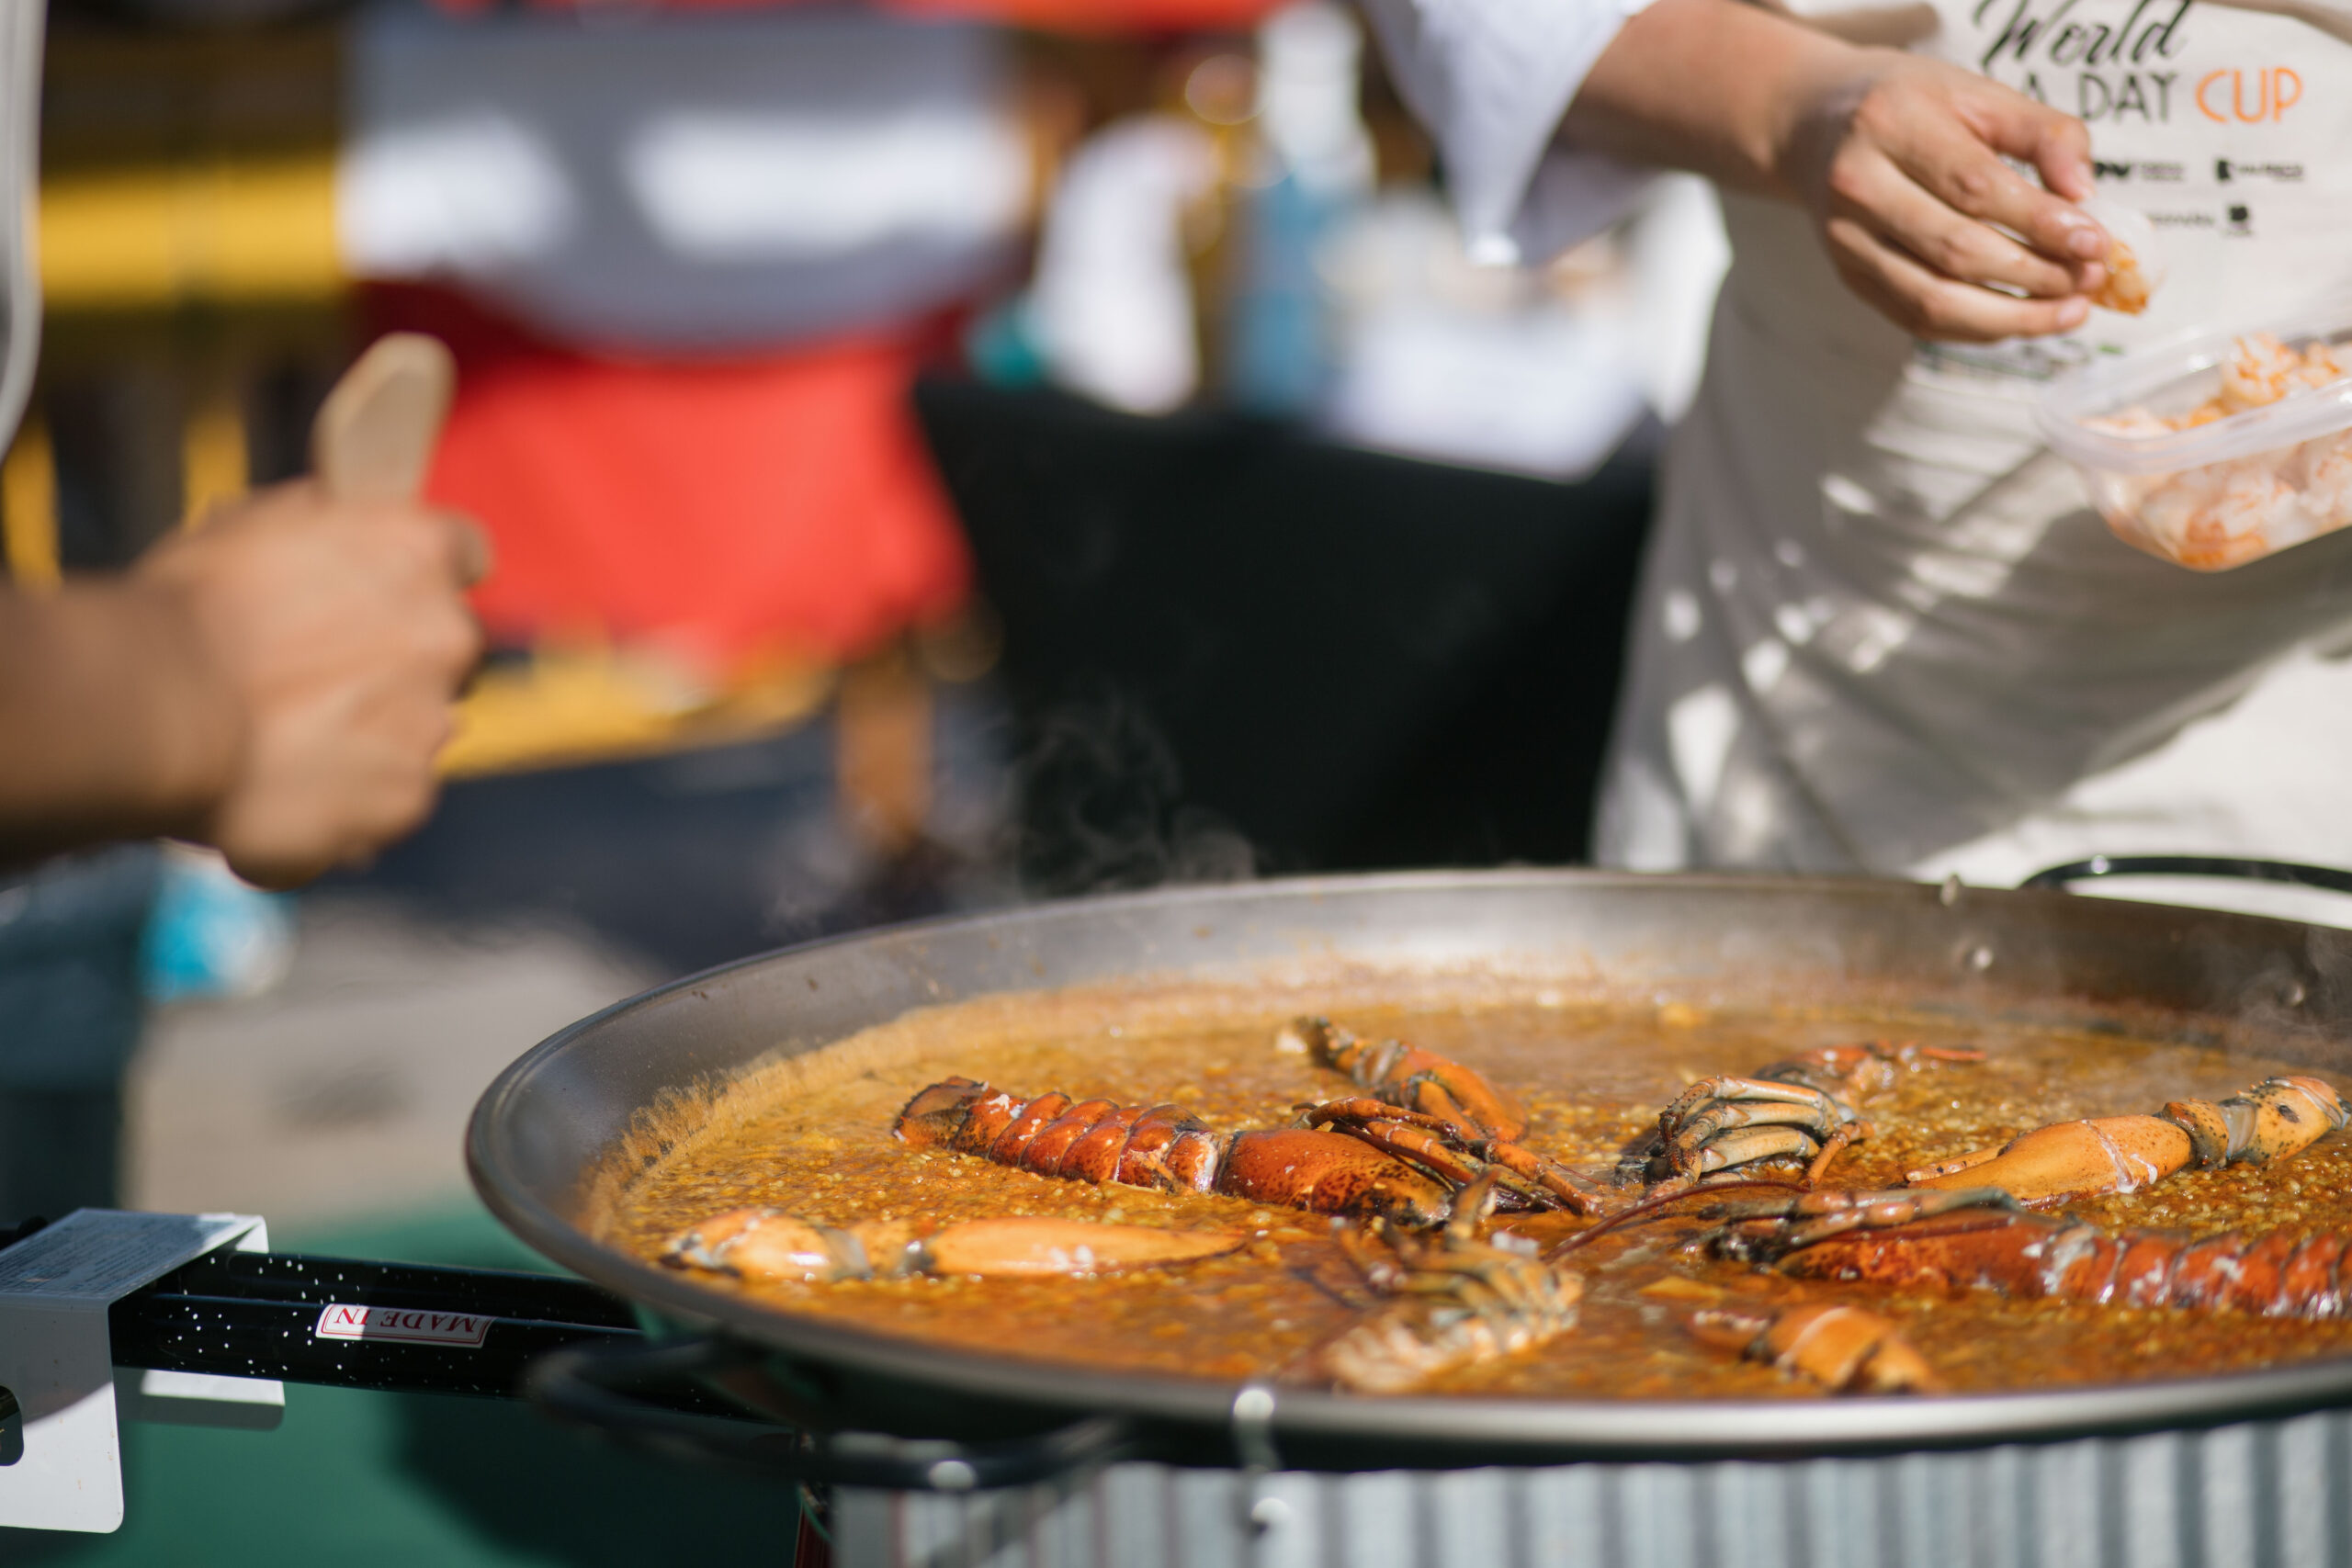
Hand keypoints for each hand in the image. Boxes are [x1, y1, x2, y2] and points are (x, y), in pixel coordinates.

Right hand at [137, 480, 486, 887]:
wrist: (155, 711)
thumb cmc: (187, 610)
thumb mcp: (244, 526)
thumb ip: (311, 518)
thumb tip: (326, 510)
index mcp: (417, 552)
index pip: (466, 553)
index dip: (425, 574)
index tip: (392, 591)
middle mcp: (447, 634)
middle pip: (449, 645)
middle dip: (401, 657)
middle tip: (320, 675)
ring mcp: (434, 719)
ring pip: (423, 722)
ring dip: (376, 727)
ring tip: (291, 737)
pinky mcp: (410, 793)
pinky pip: (394, 791)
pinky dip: (356, 792)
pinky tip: (293, 783)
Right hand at [1778, 52, 2106, 341]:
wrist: (1815, 126)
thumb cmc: (1912, 106)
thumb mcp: (1978, 95)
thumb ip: (2043, 134)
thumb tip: (2084, 199)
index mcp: (1891, 125)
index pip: (1974, 187)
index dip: (2040, 222)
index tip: (2095, 242)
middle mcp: (1857, 186)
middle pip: (1955, 251)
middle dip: (2035, 275)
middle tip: (2090, 279)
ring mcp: (1846, 240)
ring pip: (1934, 301)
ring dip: (2012, 316)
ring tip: (2069, 311)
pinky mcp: (1849, 278)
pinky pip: (1918, 320)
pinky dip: (1978, 329)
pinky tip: (2022, 319)